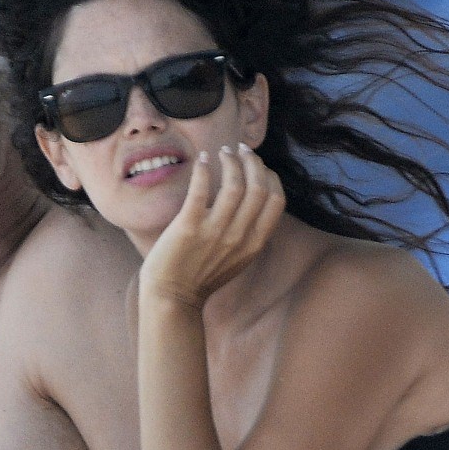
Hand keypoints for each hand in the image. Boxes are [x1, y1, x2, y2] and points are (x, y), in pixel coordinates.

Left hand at [139, 143, 284, 307]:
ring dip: (230, 161)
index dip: (269, 176)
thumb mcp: (238, 258)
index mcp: (254, 243)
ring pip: (234, 185)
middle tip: (240, 150)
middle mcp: (238, 237)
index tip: (257, 165)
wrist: (172, 299)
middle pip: (258, 187)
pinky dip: (204, 169)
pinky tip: (203, 160)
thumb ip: (250, 232)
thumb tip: (256, 199)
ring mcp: (214, 232)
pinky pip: (201, 190)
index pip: (276, 199)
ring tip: (222, 152)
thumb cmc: (201, 276)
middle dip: (252, 161)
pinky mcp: (188, 228)